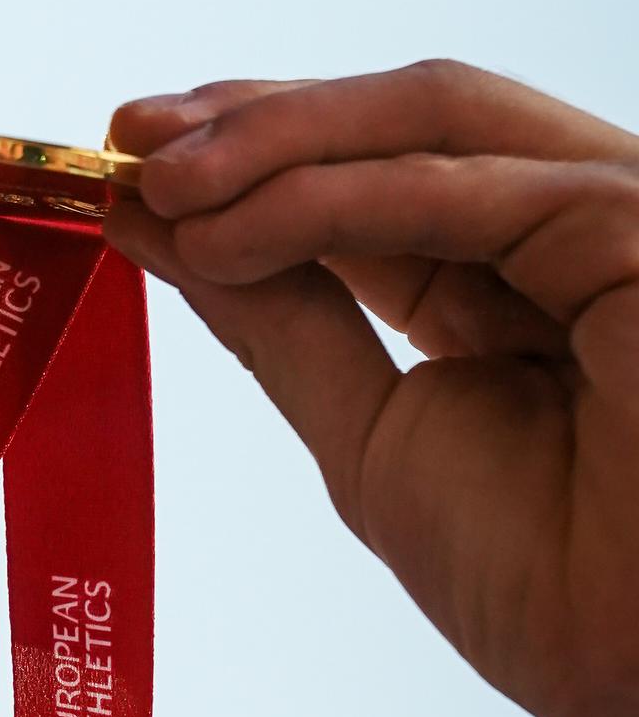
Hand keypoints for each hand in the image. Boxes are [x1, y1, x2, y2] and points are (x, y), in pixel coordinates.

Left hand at [105, 61, 638, 716]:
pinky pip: (466, 186)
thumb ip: (283, 320)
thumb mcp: (374, 435)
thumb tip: (163, 224)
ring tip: (158, 184)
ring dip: (277, 144)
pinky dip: (329, 197)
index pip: (384, 169)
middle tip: (127, 135)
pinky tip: (226, 231)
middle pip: (412, 122)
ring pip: (438, 123)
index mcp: (529, 275)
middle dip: (258, 122)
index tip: (133, 155)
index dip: (259, 149)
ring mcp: (624, 216)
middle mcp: (583, 226)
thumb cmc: (550, 594)